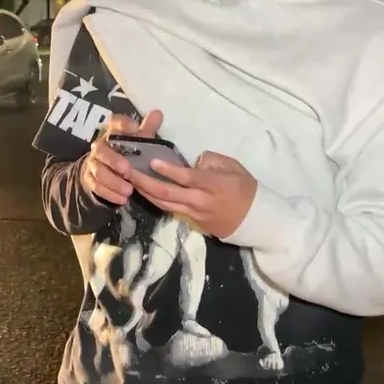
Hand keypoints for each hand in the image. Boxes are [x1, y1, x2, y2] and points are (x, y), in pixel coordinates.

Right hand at [80, 110, 163, 205]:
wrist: (103, 169)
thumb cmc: (126, 152)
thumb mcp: (137, 141)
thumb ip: (147, 129)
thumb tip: (158, 113)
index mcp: (112, 133)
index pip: (114, 124)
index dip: (123, 125)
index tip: (134, 128)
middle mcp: (99, 146)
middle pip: (102, 150)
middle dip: (114, 160)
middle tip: (127, 170)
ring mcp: (93, 163)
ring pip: (99, 171)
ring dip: (113, 181)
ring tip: (129, 191)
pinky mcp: (89, 179)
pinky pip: (96, 186)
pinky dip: (109, 193)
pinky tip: (122, 200)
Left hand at [125, 150, 257, 238]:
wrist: (256, 219)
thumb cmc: (245, 188)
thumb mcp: (233, 166)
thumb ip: (211, 160)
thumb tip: (193, 162)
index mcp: (211, 185)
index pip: (185, 177)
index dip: (168, 170)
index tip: (150, 161)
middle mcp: (199, 201)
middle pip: (166, 193)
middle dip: (144, 182)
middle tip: (127, 171)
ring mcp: (194, 214)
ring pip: (164, 204)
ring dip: (145, 193)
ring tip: (129, 181)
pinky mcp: (193, 222)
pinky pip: (171, 210)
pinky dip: (156, 201)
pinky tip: (146, 192)